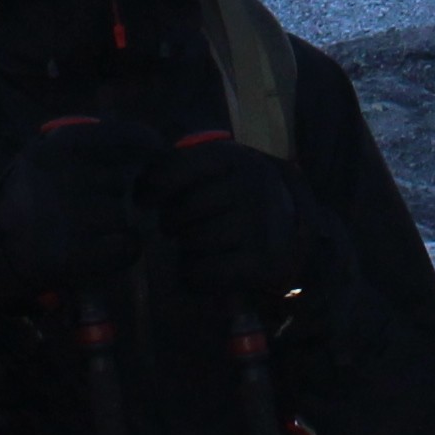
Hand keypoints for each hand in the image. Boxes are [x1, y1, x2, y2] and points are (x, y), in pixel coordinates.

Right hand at [0, 115, 163, 303]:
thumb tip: (147, 140)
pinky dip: (124, 251)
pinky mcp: (70, 255)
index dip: (146, 144)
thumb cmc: (27, 200)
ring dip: (118, 225)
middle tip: (97, 205)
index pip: (123, 136)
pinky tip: (107, 250)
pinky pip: (125, 248)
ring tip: (94, 230)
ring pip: (124, 216)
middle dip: (118, 194)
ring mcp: (65, 217)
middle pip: (121, 181)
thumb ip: (86, 144)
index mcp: (54, 147)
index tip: (155, 153)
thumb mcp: (44, 156)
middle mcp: (60, 177)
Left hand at [148, 130, 318, 306]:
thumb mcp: (219, 167)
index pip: (172, 171)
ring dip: (187, 250)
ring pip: (192, 243)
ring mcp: (259, 224)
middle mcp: (250, 185)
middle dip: (173, 223)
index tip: (145, 200)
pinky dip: (194, 276)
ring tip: (202, 245)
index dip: (150, 188)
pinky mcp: (262, 261)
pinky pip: (204, 273)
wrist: (296, 228)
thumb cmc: (240, 196)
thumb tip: (138, 191)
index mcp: (233, 158)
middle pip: (179, 212)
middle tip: (185, 226)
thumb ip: (180, 168)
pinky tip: (203, 269)